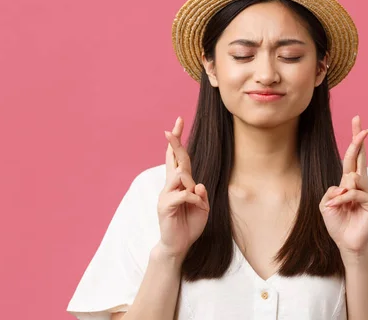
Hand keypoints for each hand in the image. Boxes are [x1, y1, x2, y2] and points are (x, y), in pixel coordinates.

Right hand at [156, 117, 208, 259]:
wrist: (177, 245)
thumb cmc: (189, 225)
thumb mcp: (202, 207)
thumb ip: (201, 194)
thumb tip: (197, 184)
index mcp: (179, 184)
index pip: (178, 158)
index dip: (178, 141)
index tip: (178, 122)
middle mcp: (170, 186)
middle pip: (174, 160)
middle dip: (174, 143)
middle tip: (171, 128)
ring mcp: (165, 194)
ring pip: (179, 176)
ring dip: (190, 183)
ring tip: (196, 198)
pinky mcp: (165, 206)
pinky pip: (183, 194)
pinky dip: (193, 199)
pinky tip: (196, 206)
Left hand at [319, 115, 367, 257]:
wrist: (346, 243)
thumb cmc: (337, 223)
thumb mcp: (326, 204)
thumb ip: (332, 191)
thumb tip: (346, 184)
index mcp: (349, 181)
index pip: (352, 157)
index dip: (355, 140)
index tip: (357, 121)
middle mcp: (361, 183)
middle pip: (360, 157)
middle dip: (359, 140)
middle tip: (361, 124)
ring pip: (354, 178)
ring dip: (341, 192)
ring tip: (338, 205)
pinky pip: (355, 193)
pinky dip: (343, 200)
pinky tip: (339, 208)